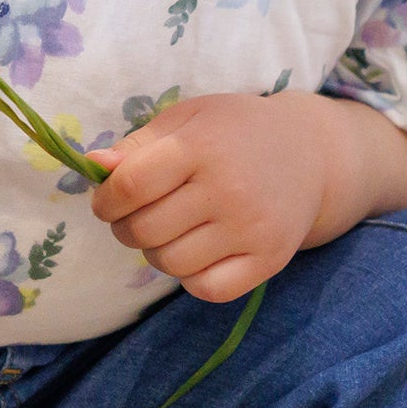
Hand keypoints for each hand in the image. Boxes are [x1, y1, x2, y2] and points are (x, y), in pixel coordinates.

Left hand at [88, 95, 351, 302]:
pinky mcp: (269, 259)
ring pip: (170, 263)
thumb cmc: (235, 132)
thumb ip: (138, 144)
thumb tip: (95, 167)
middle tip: (140, 216)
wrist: (310, 153)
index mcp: (202, 146)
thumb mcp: (188, 118)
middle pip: (144, 230)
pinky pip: (206, 289)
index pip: (130, 186)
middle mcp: (229, 188)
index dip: (105, 200)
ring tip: (171, 231)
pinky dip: (191, 277)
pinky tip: (198, 253)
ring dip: (157, 252)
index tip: (109, 201)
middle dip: (126, 228)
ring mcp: (251, 228)